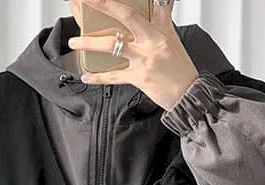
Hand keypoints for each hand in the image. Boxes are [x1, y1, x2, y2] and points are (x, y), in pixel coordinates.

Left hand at [68, 0, 199, 110]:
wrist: (189, 94)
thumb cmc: (179, 68)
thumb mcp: (171, 38)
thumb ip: (159, 21)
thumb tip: (153, 5)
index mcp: (161, 27)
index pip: (151, 2)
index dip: (124, 0)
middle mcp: (152, 40)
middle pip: (125, 16)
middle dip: (103, 5)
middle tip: (84, 0)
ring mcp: (144, 59)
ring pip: (113, 45)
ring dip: (89, 43)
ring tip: (74, 42)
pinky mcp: (139, 78)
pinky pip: (114, 76)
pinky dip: (98, 77)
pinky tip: (86, 75)